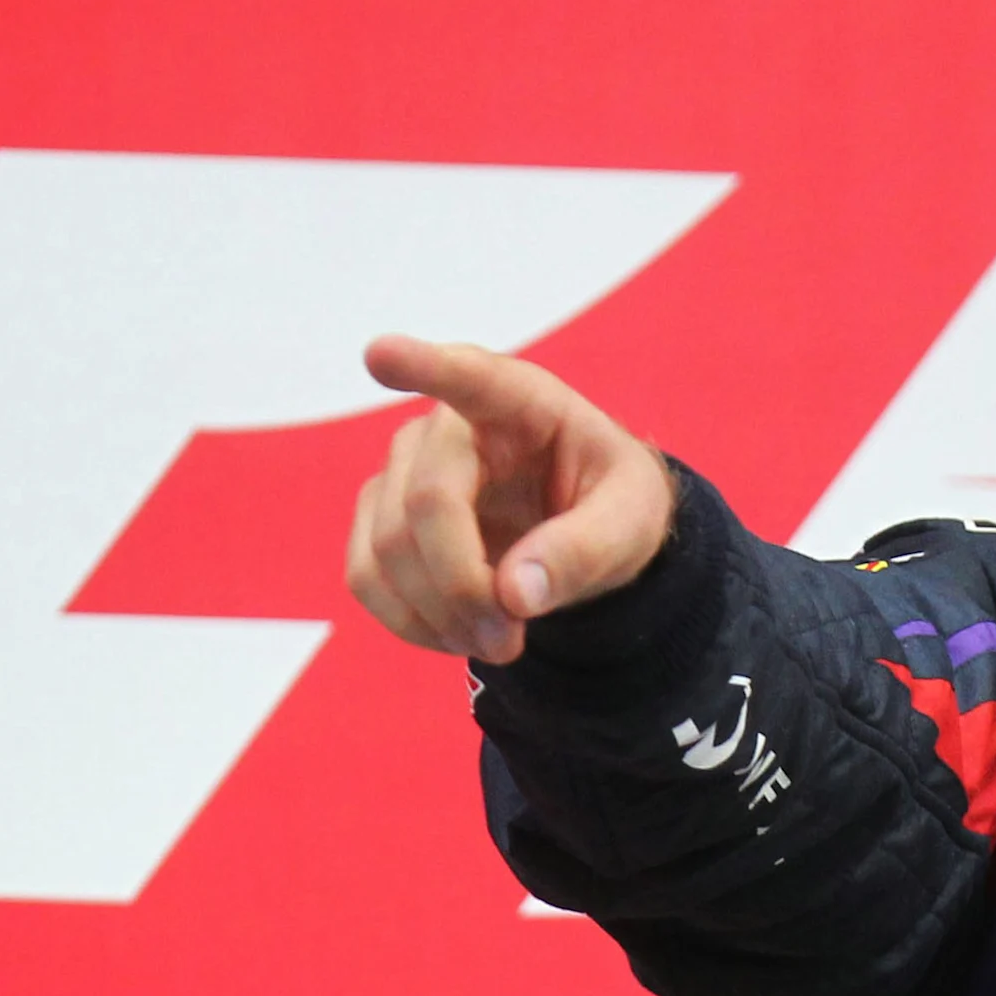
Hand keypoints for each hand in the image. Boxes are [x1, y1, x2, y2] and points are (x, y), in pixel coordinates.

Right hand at [346, 337, 675, 664]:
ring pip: (386, 549)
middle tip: (512, 642)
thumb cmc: (611, 504)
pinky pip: (365, 576)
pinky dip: (409, 622)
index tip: (381, 354)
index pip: (469, 377)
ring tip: (499, 642)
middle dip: (464, 588)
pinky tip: (457, 635)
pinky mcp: (381, 516)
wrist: (588, 530)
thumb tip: (514, 594)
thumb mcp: (630, 523)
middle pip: (426, 506)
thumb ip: (583, 550)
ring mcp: (403, 469)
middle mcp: (447, 426)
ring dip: (437, 614)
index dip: (423, 366)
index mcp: (519, 402)